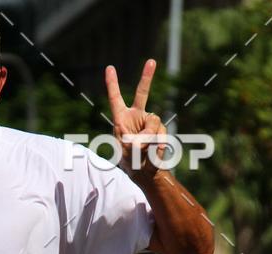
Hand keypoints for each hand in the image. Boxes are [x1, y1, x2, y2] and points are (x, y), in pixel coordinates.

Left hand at [105, 59, 166, 179]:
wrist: (146, 173)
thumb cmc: (131, 161)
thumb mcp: (128, 151)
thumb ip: (136, 140)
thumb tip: (147, 135)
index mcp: (121, 119)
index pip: (116, 99)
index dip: (112, 84)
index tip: (109, 67)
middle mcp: (136, 116)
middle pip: (142, 94)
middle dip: (147, 77)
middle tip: (151, 61)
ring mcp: (150, 122)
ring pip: (153, 121)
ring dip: (149, 137)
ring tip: (144, 150)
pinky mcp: (160, 130)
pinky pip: (161, 132)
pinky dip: (158, 144)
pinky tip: (155, 152)